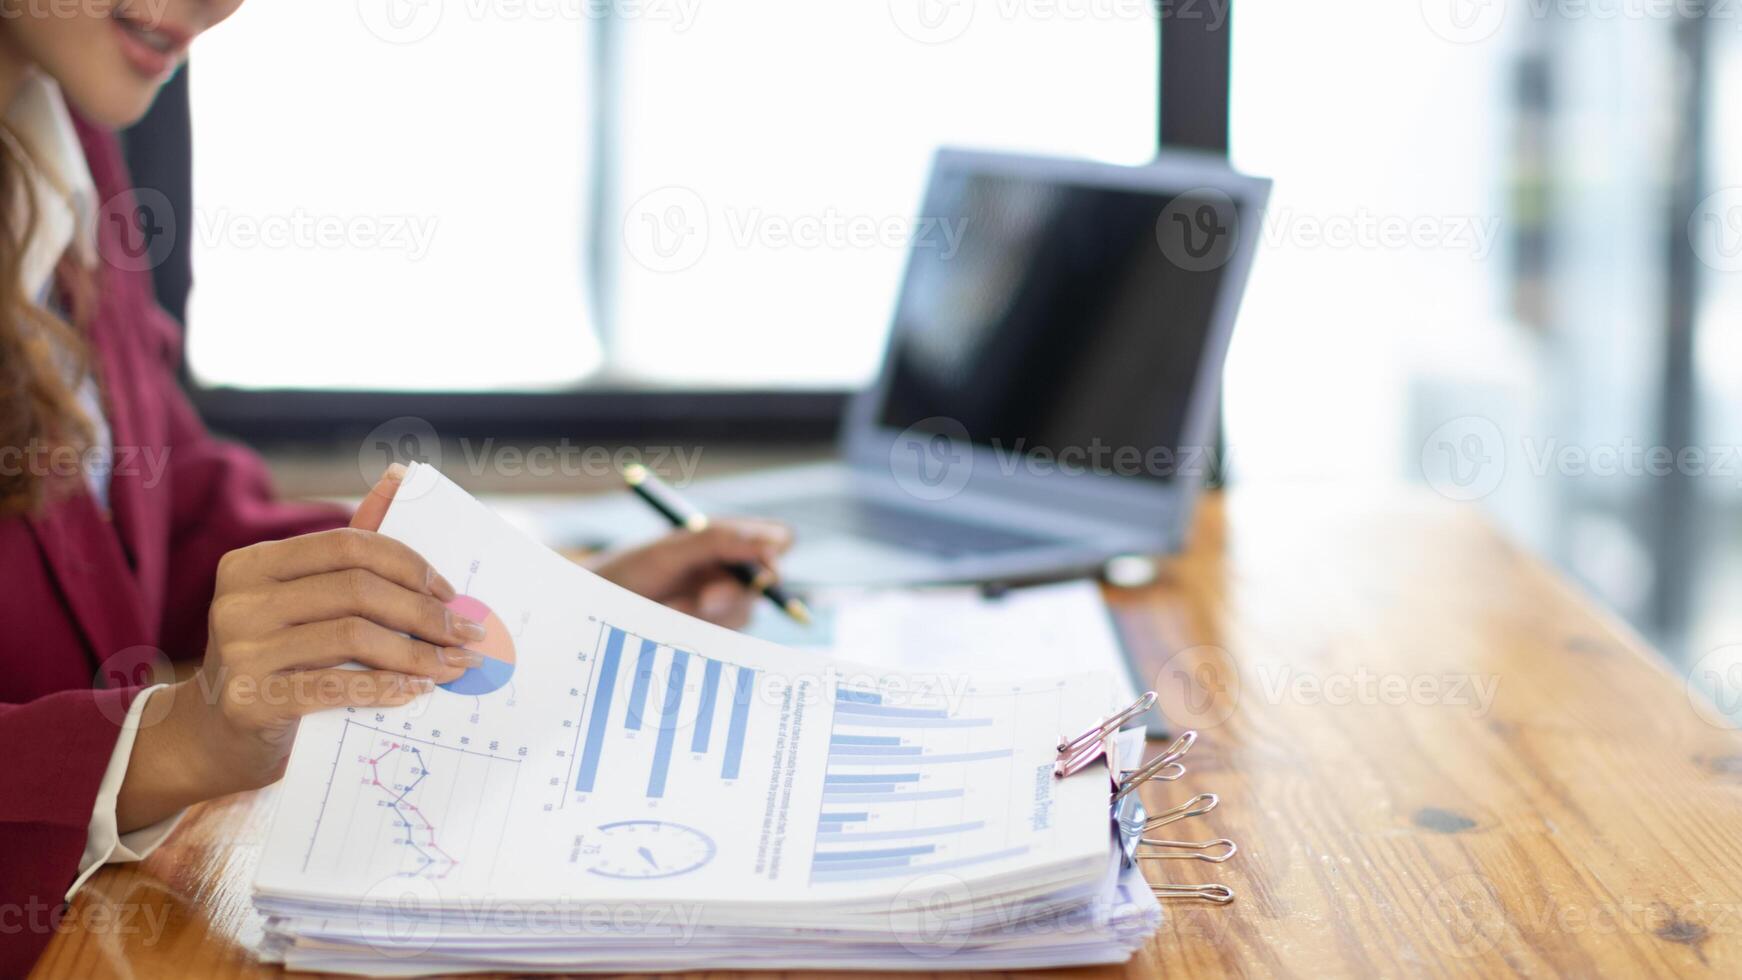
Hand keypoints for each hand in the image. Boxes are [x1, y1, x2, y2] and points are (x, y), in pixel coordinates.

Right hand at [117, 466, 476, 828]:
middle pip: (357, 590)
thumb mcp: (303, 600)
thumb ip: (349, 549)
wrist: (216, 736)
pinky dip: (385, 687)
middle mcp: (238, 601)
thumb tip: (400, 476)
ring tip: (454, 665)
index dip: (408, 564)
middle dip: (425, 613)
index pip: (348, 545)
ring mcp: (239, 651)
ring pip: (353, 636)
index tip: (449, 591)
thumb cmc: (277, 658)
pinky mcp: (249, 701)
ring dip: (418, 653)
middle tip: (469, 634)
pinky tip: (416, 691)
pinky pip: (335, 687)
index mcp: (252, 563)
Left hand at [589, 519, 793, 629]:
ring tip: (669, 610)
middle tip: (704, 600)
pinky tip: (669, 625)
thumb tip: (776, 542)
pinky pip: (724, 638)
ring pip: (744, 615)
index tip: (763, 565)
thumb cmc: (627, 572)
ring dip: (710, 616)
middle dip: (734, 593)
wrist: (588, 614)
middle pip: (764, 584)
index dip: (774, 552)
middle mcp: (726, 572)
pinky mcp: (708, 637)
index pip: (775, 541)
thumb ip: (721, 541)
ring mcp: (719, 606)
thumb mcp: (671, 551)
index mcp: (724, 541)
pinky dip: (698, 633)